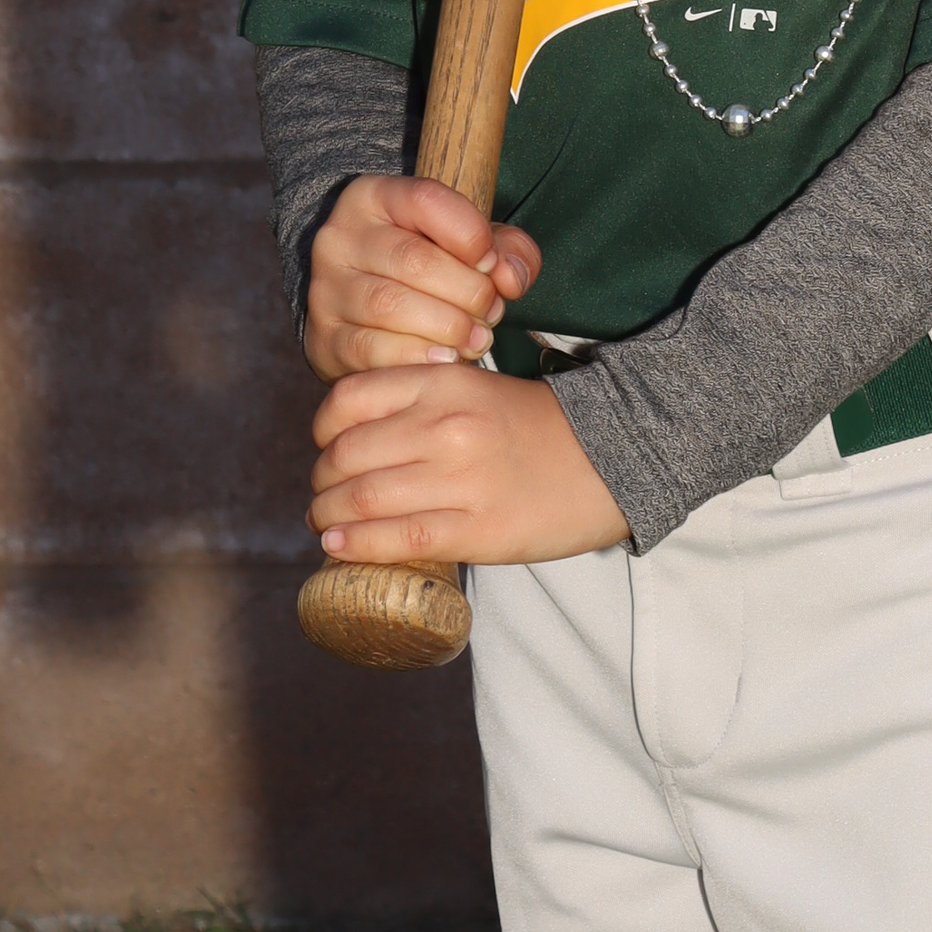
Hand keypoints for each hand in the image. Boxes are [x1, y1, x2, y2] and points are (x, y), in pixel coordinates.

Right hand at [304, 174, 540, 382]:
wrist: (369, 311)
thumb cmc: (431, 267)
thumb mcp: (471, 242)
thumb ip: (507, 249)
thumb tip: (510, 277)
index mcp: (373, 196)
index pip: (426, 199)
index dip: (471, 234)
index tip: (490, 262)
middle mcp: (340, 238)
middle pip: (413, 260)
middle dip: (467, 291)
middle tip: (491, 310)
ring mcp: (326, 289)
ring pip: (391, 306)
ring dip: (448, 328)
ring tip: (475, 337)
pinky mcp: (325, 338)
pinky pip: (371, 350)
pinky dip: (417, 358)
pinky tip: (445, 359)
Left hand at [309, 364, 630, 565]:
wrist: (610, 459)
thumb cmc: (536, 426)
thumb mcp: (477, 389)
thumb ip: (424, 400)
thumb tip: (360, 432)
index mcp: (445, 383)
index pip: (348, 400)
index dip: (321, 429)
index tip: (324, 446)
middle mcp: (445, 426)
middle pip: (345, 454)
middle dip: (321, 480)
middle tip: (323, 493)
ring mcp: (460, 479)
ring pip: (362, 499)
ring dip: (327, 516)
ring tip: (325, 524)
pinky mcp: (475, 529)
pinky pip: (397, 539)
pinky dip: (354, 546)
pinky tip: (337, 548)